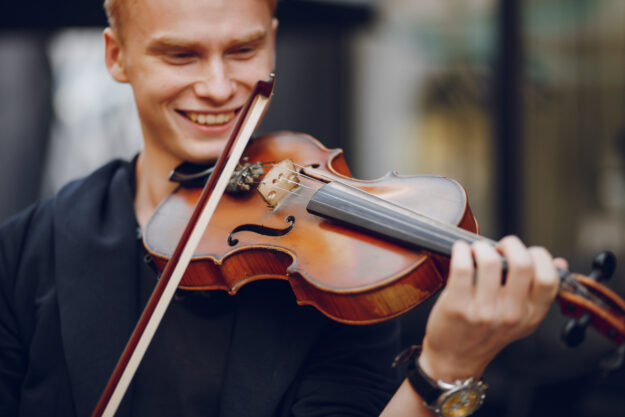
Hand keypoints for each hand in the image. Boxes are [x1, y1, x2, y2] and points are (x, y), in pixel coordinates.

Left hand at [418, 236, 565, 381]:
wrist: (455, 358)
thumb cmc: (485, 333)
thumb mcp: (520, 318)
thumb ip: (538, 292)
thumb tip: (559, 262)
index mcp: (531, 315)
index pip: (549, 279)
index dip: (539, 256)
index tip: (525, 252)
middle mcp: (511, 314)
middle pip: (522, 264)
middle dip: (511, 244)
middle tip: (499, 247)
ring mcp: (484, 311)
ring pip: (490, 261)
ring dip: (481, 247)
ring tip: (475, 251)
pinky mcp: (457, 307)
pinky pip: (462, 267)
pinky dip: (460, 251)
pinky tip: (459, 252)